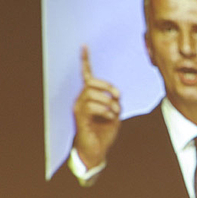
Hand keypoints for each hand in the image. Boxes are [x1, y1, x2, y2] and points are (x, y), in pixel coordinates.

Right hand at [72, 45, 120, 169]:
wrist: (96, 151)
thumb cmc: (104, 133)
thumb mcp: (115, 114)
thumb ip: (115, 101)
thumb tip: (116, 95)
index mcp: (89, 97)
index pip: (86, 75)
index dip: (85, 60)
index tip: (84, 45)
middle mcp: (81, 100)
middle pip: (91, 82)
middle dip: (107, 86)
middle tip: (118, 97)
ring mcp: (78, 108)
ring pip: (92, 93)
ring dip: (108, 102)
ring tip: (114, 113)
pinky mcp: (79, 117)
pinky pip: (91, 106)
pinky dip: (105, 110)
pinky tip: (110, 117)